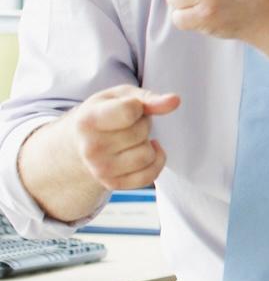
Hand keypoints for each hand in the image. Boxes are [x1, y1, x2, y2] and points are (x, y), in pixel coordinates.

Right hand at [63, 84, 180, 191]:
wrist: (82, 140)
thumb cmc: (106, 112)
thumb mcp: (122, 96)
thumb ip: (149, 98)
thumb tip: (174, 101)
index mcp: (88, 120)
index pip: (128, 112)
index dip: (138, 107)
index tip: (129, 107)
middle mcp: (91, 148)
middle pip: (141, 133)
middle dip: (143, 125)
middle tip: (129, 124)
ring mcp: (100, 169)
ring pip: (147, 155)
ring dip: (147, 144)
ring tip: (132, 139)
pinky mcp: (113, 184)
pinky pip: (150, 175)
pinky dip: (155, 162)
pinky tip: (142, 152)